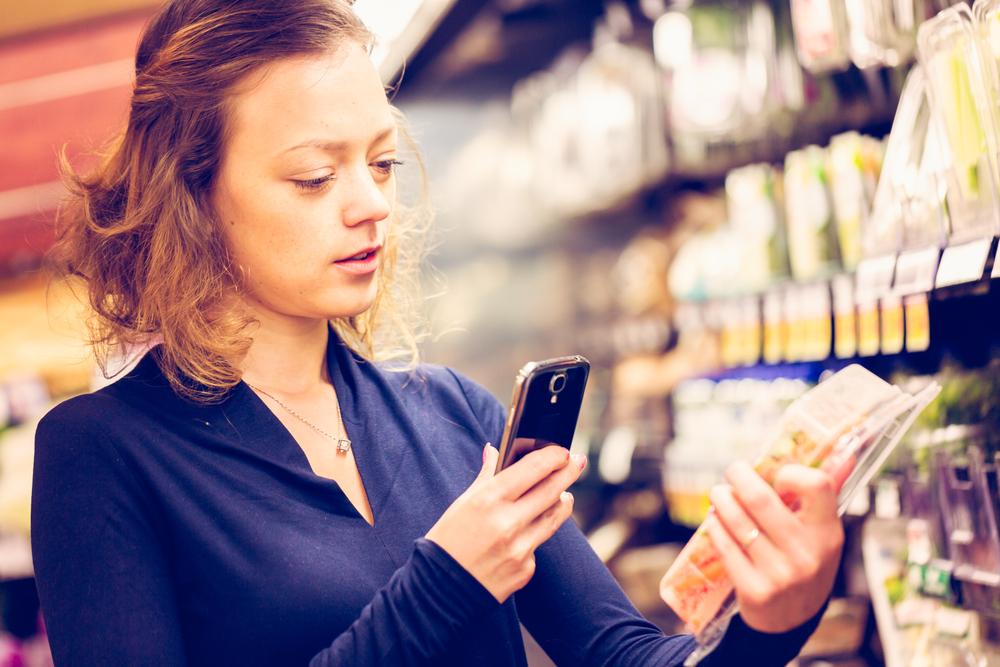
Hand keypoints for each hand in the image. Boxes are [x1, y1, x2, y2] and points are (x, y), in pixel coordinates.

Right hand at [426, 444, 585, 602]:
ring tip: (564, 494)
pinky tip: (527, 533)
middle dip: (569, 472)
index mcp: (489, 499)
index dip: (553, 456)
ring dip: (562, 502)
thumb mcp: (462, 503)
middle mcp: (508, 522)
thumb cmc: (448, 539)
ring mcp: (519, 548)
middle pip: (553, 490)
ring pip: (554, 517)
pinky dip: (535, 536)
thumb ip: (486, 476)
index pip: (534, 468)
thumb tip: (493, 450)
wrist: (439, 589)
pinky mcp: (525, 570)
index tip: (562, 451)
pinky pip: (538, 546)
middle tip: (578, 462)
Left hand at [704, 460, 847, 633]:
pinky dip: (715, 527)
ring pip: (737, 520)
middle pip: (760, 498)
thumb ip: (823, 496)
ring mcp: (780, 575)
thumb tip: (843, 453)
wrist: (791, 622)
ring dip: (721, 499)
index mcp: (828, 534)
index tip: (776, 475)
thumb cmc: (804, 564)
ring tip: (719, 494)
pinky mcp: (755, 591)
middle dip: (739, 476)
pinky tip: (715, 520)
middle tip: (732, 472)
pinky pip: (725, 546)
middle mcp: (807, 554)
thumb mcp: (822, 536)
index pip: (817, 485)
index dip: (791, 472)